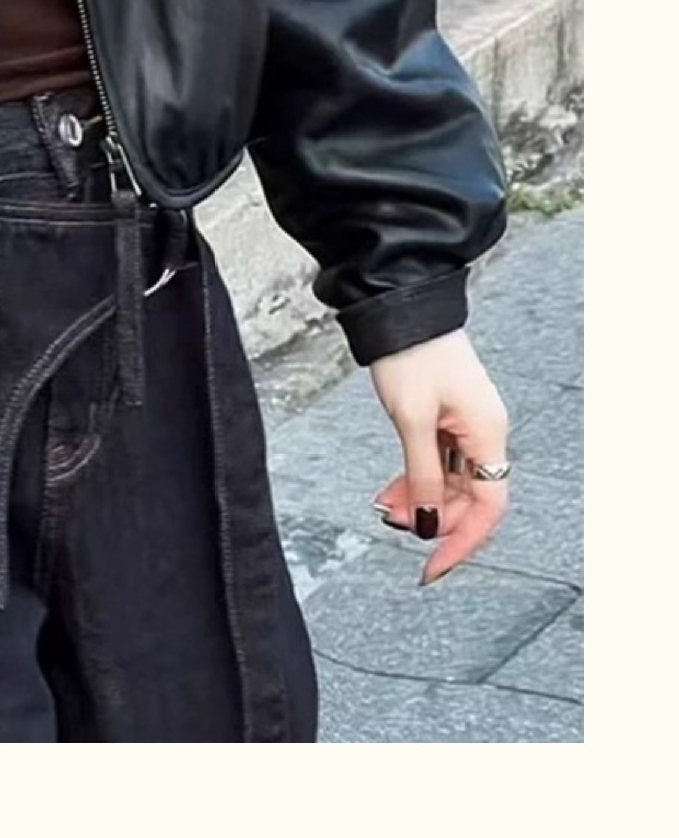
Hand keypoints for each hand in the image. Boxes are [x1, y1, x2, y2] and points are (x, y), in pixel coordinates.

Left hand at [368, 329, 509, 585]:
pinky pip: (440, 462)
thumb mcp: (412, 421)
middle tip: (391, 523)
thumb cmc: (412, 355)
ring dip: (421, 499)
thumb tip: (428, 525)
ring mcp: (467, 425)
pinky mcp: (449, 416)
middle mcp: (485, 433)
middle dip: (432, 517)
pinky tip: (393, 488)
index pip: (488, 508)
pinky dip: (417, 477)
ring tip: (385, 506)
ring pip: (451, 482)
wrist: (402, 307)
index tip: (432, 566)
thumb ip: (422, 476)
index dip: (462, 541)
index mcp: (487, 435)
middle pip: (468, 498)